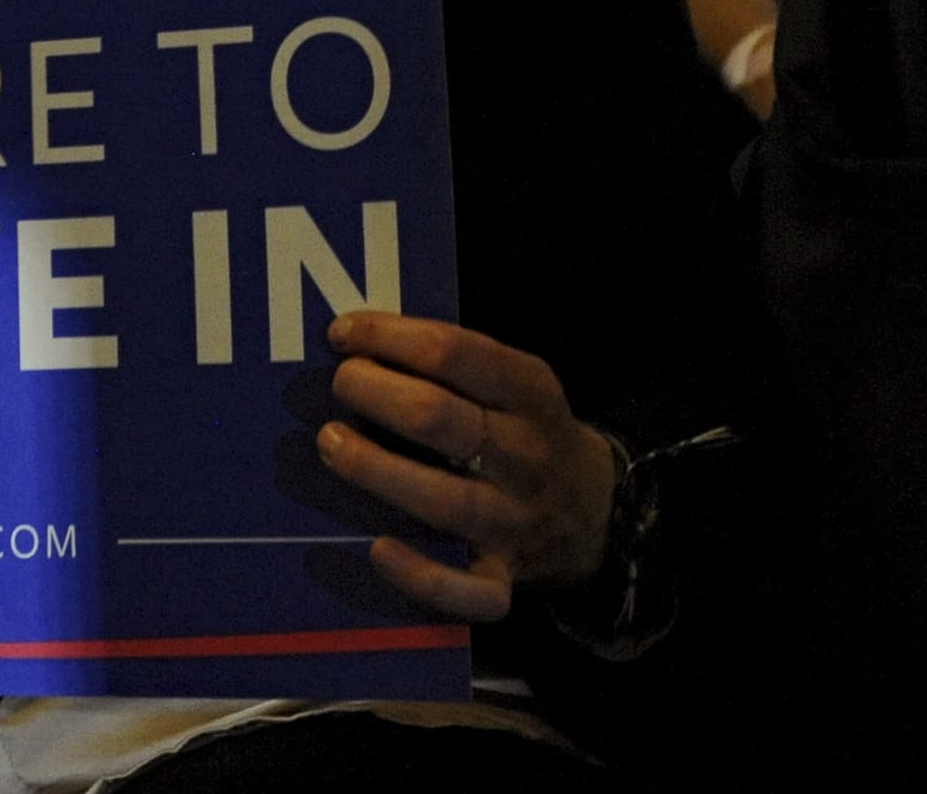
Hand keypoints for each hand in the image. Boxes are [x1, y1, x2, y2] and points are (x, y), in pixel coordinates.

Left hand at [317, 312, 621, 619]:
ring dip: (375, 468)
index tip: (342, 334)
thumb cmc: (527, 433)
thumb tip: (361, 341)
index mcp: (531, 393)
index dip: (389, 338)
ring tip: (330, 442)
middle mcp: (527, 456)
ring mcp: (515, 521)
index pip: (454, 352)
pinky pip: (465, 591)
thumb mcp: (517, 382)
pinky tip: (379, 548)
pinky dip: (420, 575)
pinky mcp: (504, 578)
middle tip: (342, 384)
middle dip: (376, 394)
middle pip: (440, 419)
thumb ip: (457, 362)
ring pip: (442, 499)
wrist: (596, 512)